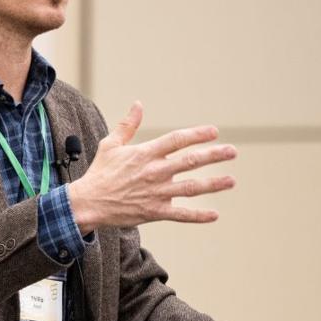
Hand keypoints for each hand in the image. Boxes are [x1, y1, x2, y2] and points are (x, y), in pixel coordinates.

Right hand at [67, 102, 237, 230]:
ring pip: (190, 187)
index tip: (214, 132)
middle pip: (190, 161)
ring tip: (231, 180)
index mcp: (145, 153)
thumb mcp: (110, 145)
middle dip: (214, 155)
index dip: (197, 134)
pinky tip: (214, 215)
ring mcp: (156, 193)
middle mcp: (154, 171)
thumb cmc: (99, 173)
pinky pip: (180, 214)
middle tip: (232, 152)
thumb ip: (128, 125)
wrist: (88, 203)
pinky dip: (197, 216)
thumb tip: (138, 104)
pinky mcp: (154, 211)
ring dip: (213, 184)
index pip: (177, 140)